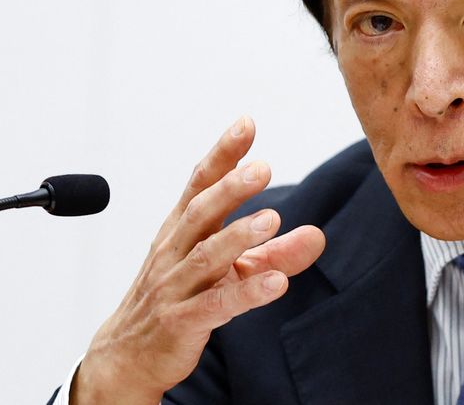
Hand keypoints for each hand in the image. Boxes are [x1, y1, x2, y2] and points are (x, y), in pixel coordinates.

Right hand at [70, 117, 325, 403]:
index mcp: (182, 230)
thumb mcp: (230, 272)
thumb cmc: (181, 299)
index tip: (246, 123)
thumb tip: (319, 235)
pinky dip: (246, 293)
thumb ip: (275, 253)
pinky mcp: (181, 323)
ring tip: (272, 220)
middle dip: (229, 188)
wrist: (128, 356)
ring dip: (238, 236)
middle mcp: (174, 251)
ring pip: (205, 256)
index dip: (222, 155)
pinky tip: (276, 283)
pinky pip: (215, 306)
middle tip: (262, 168)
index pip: (200, 184)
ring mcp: (174, 287)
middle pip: (200, 213)